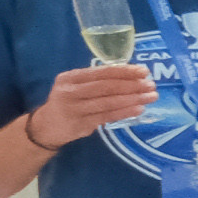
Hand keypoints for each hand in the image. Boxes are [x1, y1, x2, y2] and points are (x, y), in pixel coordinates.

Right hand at [36, 58, 157, 142]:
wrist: (46, 127)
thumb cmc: (68, 102)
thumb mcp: (76, 87)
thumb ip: (97, 81)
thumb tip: (132, 77)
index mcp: (71, 77)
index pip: (102, 72)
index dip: (124, 71)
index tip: (144, 71)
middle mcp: (70, 91)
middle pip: (106, 86)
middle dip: (132, 85)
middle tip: (151, 85)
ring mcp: (74, 109)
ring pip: (108, 102)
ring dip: (133, 99)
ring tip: (151, 97)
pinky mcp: (80, 124)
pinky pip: (107, 116)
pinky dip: (125, 112)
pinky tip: (139, 109)